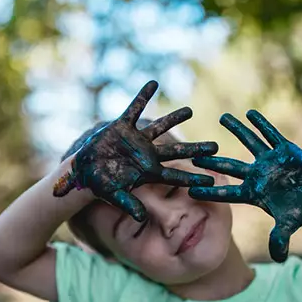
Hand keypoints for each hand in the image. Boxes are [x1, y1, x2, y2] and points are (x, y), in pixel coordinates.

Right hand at [53, 80, 217, 221]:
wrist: (85, 171)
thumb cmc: (100, 186)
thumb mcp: (114, 196)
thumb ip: (128, 204)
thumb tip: (141, 218)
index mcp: (148, 172)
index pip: (175, 175)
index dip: (193, 178)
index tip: (212, 180)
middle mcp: (147, 155)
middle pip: (177, 151)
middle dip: (196, 149)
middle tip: (216, 147)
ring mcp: (136, 140)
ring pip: (160, 127)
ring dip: (174, 118)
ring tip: (190, 110)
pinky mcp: (122, 127)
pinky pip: (134, 109)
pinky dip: (142, 96)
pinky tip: (153, 83)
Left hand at [189, 110, 301, 262]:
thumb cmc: (298, 211)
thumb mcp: (289, 225)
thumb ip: (280, 238)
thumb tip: (279, 258)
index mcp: (253, 193)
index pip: (227, 193)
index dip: (210, 192)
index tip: (190, 190)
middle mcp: (256, 175)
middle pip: (230, 167)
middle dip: (213, 161)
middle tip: (194, 155)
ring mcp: (269, 161)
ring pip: (249, 143)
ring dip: (237, 130)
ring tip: (222, 118)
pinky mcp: (284, 150)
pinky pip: (271, 135)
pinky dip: (262, 125)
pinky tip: (250, 113)